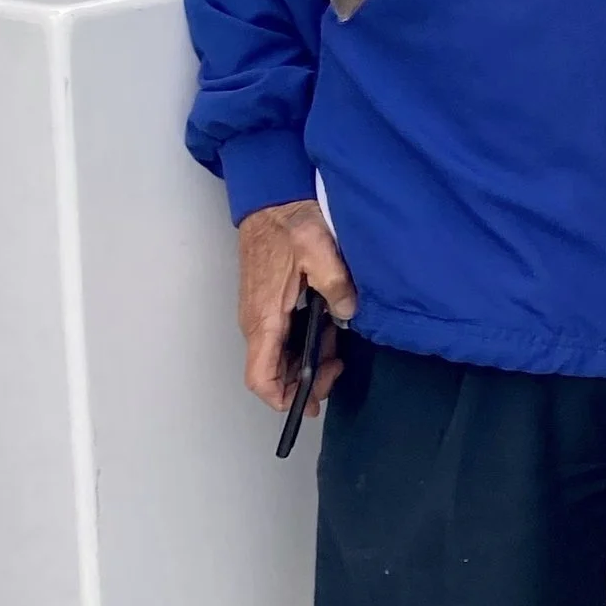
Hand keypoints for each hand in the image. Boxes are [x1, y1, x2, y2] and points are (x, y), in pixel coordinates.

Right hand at [237, 198, 357, 414]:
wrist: (271, 203)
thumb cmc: (288, 226)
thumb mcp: (319, 251)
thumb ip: (335, 285)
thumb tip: (348, 313)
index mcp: (265, 319)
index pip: (260, 378)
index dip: (282, 399)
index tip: (309, 402)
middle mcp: (257, 324)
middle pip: (273, 375)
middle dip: (305, 383)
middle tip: (337, 367)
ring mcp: (261, 317)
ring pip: (280, 360)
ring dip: (308, 363)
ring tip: (337, 348)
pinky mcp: (268, 308)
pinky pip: (283, 340)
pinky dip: (305, 345)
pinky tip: (328, 330)